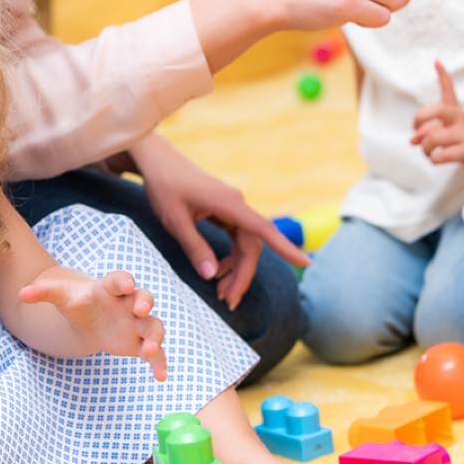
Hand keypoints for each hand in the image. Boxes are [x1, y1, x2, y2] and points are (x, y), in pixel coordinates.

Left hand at [19, 270, 167, 380]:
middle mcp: (129, 303)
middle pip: (144, 298)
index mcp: (111, 288)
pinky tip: (161, 377)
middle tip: (141, 310)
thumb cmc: (77, 302)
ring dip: (155, 337)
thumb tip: (22, 294)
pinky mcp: (140, 343)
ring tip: (149, 351)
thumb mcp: (61, 296)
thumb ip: (44, 292)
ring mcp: (137, 323)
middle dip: (145, 303)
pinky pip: (155, 352)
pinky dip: (159, 363)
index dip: (125, 281)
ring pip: (153, 326)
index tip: (128, 284)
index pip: (120, 280)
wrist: (89, 318)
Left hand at [134, 138, 309, 310]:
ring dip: (236, 269)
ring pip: (245, 244)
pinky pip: (236, 238)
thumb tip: (212, 275)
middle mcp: (236, 205)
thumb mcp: (175, 221)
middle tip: (229, 302)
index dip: (285, 247)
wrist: (158, 161)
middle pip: (252, 246)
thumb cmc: (164, 187)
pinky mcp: (225, 211)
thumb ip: (194, 247)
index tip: (305, 263)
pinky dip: (230, 257)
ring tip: (221, 293)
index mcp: (229, 204)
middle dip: (243, 275)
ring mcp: (232, 208)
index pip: (263, 230)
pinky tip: (217, 272)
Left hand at [411, 61, 463, 172]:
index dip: (443, 75)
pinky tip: (436, 158)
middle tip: (416, 133)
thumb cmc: (463, 135)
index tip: (436, 62)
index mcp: (454, 111)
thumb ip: (426, 129)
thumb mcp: (448, 124)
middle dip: (420, 121)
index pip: (449, 89)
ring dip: (425, 146)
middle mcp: (460, 119)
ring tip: (427, 150)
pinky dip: (433, 158)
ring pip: (434, 137)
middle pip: (439, 110)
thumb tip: (413, 139)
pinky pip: (442, 155)